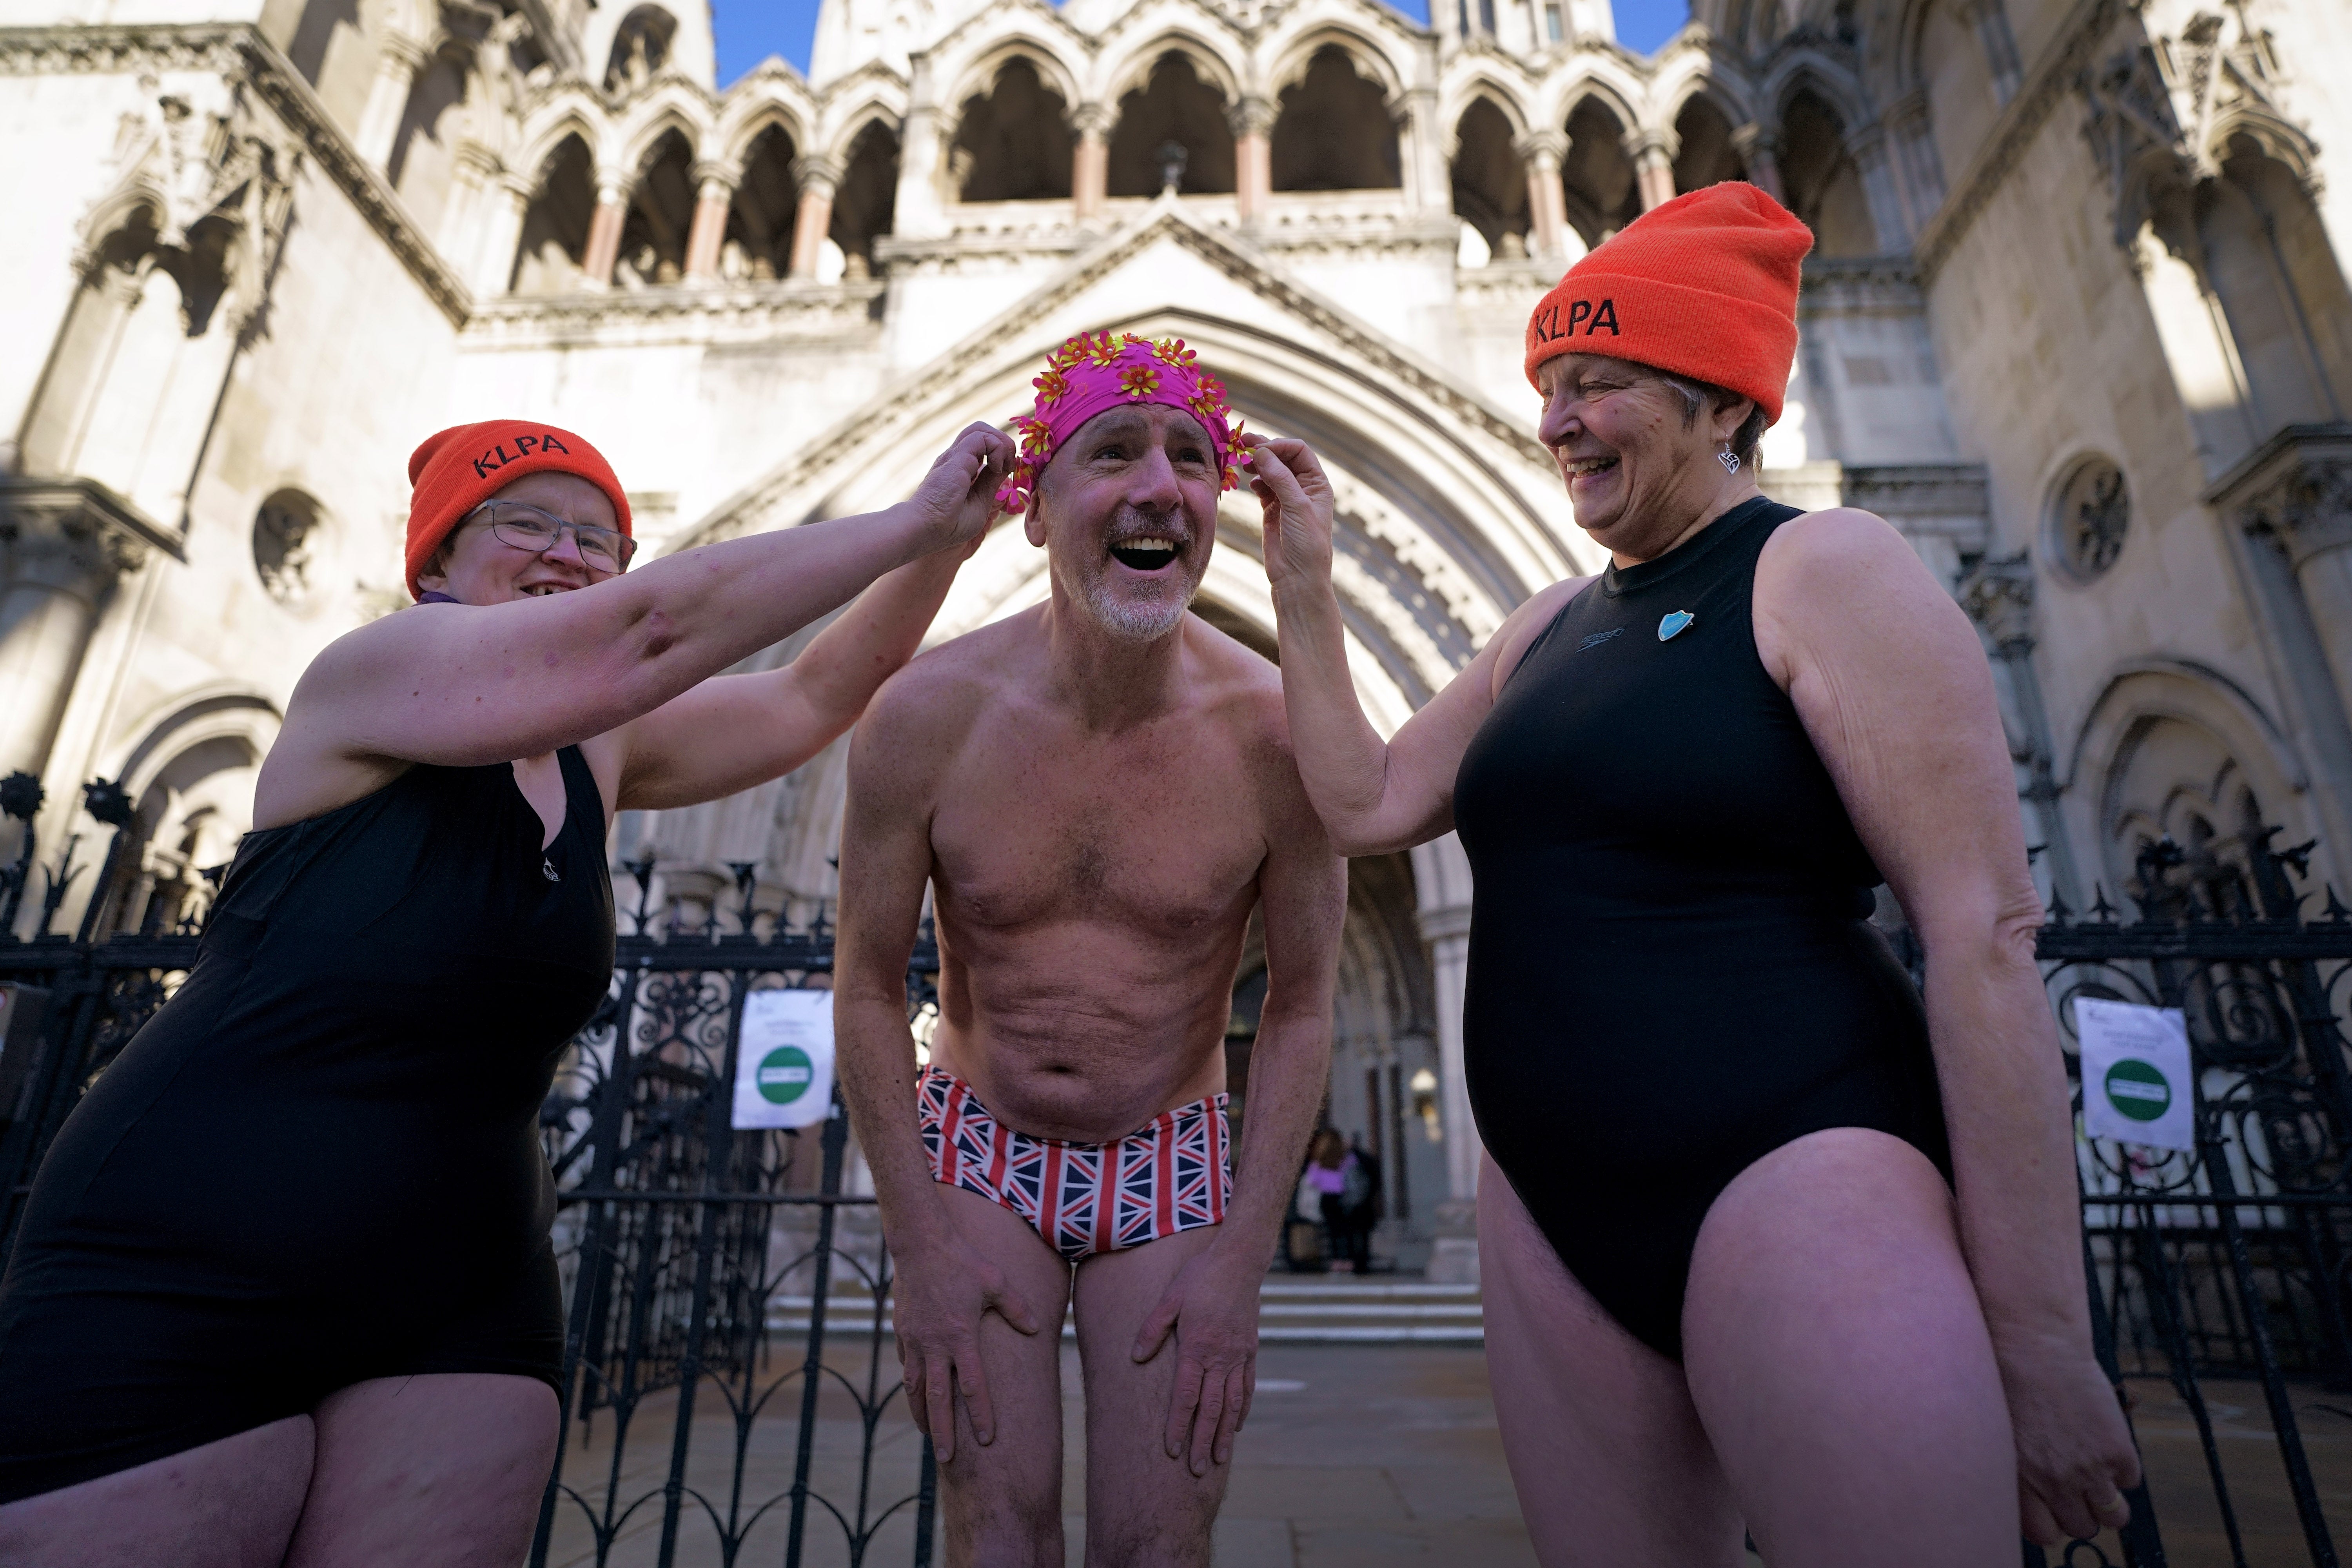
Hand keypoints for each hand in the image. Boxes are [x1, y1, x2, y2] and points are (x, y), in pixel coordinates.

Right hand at [892, 1228, 1041, 1462]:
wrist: (919, 1242)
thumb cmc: (962, 1260)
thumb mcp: (996, 1281)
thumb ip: (1016, 1308)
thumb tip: (1036, 1330)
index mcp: (961, 1336)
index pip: (973, 1387)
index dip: (980, 1415)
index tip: (986, 1440)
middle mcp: (935, 1344)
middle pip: (938, 1399)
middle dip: (942, 1431)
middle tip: (947, 1458)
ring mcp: (915, 1339)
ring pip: (916, 1388)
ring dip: (922, 1413)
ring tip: (927, 1435)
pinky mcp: (902, 1331)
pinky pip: (907, 1365)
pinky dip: (912, 1383)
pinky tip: (917, 1393)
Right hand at [907, 422, 1014, 552]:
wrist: (926, 527)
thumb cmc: (950, 525)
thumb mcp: (980, 503)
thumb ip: (992, 485)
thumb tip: (1006, 471)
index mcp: (960, 469)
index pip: (984, 447)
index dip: (1002, 456)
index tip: (1008, 474)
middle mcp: (957, 459)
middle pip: (982, 432)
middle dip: (1003, 444)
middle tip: (1008, 467)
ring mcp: (956, 455)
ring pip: (981, 429)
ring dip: (1001, 443)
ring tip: (1003, 465)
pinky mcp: (957, 456)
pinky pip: (983, 437)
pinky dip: (997, 449)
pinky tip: (996, 469)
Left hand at [1131, 1243, 1261, 1475]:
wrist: (1239, 1260)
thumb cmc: (1200, 1277)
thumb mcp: (1169, 1298)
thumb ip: (1152, 1329)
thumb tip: (1135, 1357)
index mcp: (1197, 1347)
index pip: (1186, 1396)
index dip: (1178, 1425)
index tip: (1172, 1450)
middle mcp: (1220, 1357)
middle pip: (1211, 1408)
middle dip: (1202, 1441)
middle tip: (1196, 1470)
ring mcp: (1238, 1355)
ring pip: (1232, 1404)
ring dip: (1225, 1434)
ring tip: (1219, 1459)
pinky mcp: (1250, 1350)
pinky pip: (1247, 1387)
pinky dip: (1242, 1410)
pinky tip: (1236, 1426)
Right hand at [1242, 434, 1335, 596]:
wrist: (1297, 579)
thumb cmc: (1306, 545)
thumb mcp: (1296, 507)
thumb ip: (1280, 478)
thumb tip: (1261, 452)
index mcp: (1317, 484)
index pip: (1298, 451)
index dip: (1278, 446)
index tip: (1259, 449)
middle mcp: (1303, 488)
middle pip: (1282, 458)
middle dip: (1264, 449)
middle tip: (1242, 443)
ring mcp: (1286, 498)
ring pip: (1270, 471)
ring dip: (1257, 464)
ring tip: (1243, 463)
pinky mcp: (1272, 510)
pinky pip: (1262, 487)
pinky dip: (1255, 481)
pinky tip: (1250, 483)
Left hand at [1999, 1337, 2141, 1543]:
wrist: (2034, 1343)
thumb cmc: (2010, 1380)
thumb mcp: (2002, 1433)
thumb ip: (2020, 1468)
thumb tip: (2039, 1492)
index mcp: (2019, 1480)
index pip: (2044, 1534)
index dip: (2052, 1520)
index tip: (2053, 1505)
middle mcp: (2053, 1482)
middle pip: (2081, 1527)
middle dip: (2081, 1510)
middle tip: (2079, 1486)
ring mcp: (2088, 1469)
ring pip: (2114, 1515)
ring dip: (2110, 1500)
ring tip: (2100, 1476)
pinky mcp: (2117, 1450)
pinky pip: (2131, 1479)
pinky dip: (2124, 1467)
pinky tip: (2107, 1442)